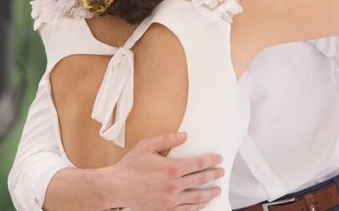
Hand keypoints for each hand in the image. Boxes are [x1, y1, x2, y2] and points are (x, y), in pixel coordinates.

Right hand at [105, 132, 223, 210]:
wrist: (117, 187)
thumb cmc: (130, 166)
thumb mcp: (147, 146)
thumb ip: (167, 139)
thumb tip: (184, 136)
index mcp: (171, 168)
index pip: (198, 164)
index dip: (211, 161)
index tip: (218, 159)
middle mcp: (174, 186)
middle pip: (200, 180)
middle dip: (214, 176)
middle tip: (221, 173)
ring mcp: (170, 200)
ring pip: (196, 198)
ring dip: (209, 193)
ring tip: (216, 190)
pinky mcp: (165, 210)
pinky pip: (186, 210)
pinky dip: (197, 207)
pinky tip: (201, 204)